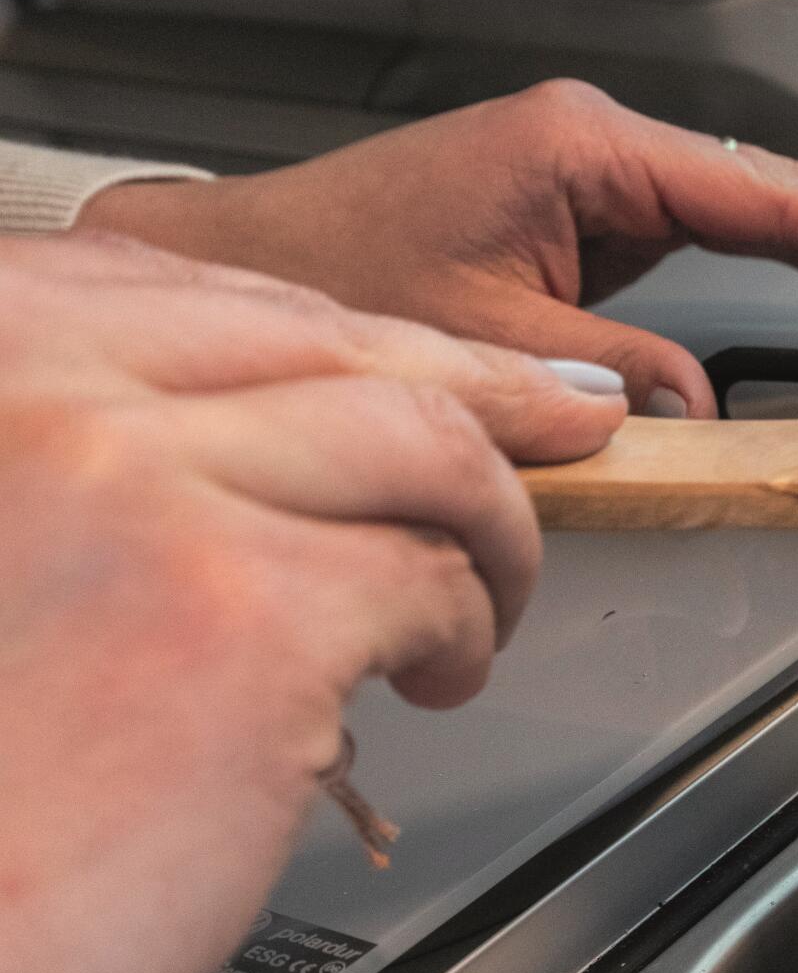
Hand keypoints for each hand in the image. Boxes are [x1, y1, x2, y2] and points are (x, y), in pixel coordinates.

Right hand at [0, 231, 625, 972]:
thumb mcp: (1, 553)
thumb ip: (91, 459)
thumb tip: (272, 413)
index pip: (183, 288)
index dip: (329, 328)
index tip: (416, 355)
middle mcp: (37, 394)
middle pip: (319, 340)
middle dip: (470, 382)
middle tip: (566, 414)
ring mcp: (142, 488)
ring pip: (417, 440)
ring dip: (492, 518)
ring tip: (494, 593)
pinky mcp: (249, 612)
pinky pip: (430, 576)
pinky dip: (465, 629)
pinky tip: (440, 684)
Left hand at [76, 80, 797, 417]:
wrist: (243, 266)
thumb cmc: (333, 278)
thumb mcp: (484, 346)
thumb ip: (608, 377)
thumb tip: (698, 412)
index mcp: (586, 151)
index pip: (765, 195)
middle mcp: (600, 147)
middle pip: (777, 196)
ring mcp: (595, 175)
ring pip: (751, 215)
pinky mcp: (583, 211)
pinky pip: (706, 239)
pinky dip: (774, 270)